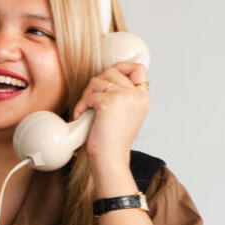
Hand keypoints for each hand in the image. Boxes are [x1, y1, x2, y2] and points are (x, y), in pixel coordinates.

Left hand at [72, 59, 149, 173]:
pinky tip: (81, 116)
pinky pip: (89, 95)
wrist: (111, 158)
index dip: (122, 67)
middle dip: (97, 84)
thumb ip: (124, 96)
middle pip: (112, 71)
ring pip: (98, 80)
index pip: (138, 68)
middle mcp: (137, 95)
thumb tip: (108, 79)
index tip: (108, 78)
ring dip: (87, 94)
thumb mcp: (127, 114)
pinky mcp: (109, 102)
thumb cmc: (114, 140)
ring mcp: (125, 97)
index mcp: (143, 98)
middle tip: (92, 101)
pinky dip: (81, 105)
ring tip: (86, 110)